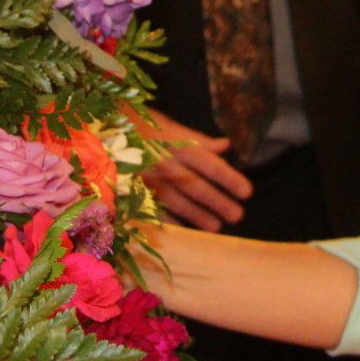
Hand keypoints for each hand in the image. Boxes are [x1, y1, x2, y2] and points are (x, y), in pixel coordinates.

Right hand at [135, 109, 253, 231]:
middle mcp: (166, 163)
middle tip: (237, 216)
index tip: (247, 192)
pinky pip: (154, 208)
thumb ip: (201, 141)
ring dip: (197, 215)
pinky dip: (169, 220)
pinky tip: (184, 230)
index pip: (210, 164)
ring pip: (176, 200)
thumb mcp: (176, 129)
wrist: (112, 130)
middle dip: (217, 201)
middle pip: (195, 185)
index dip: (229, 178)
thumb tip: (226, 145)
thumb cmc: (150, 130)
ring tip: (216, 227)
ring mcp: (150, 178)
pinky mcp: (136, 189)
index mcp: (180, 146)